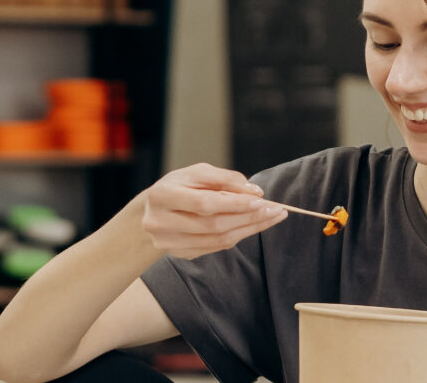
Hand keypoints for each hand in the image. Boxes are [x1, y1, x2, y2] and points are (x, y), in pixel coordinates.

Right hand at [139, 163, 287, 258]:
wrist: (150, 211)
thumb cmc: (177, 187)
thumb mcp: (196, 173)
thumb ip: (224, 178)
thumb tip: (254, 191)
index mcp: (161, 196)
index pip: (204, 203)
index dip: (235, 203)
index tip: (261, 199)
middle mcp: (160, 223)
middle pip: (213, 224)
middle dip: (248, 217)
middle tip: (276, 210)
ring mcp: (169, 243)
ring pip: (217, 240)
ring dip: (249, 229)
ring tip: (271, 217)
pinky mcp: (179, 254)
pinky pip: (216, 247)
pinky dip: (238, 236)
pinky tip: (253, 226)